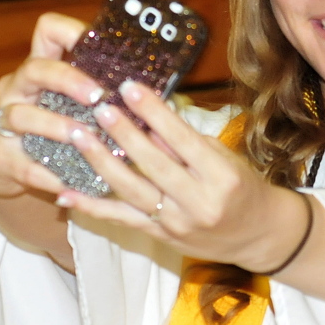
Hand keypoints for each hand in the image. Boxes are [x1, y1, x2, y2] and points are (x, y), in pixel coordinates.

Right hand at [0, 13, 105, 201]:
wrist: (21, 171)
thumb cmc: (69, 130)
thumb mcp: (86, 108)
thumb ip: (116, 98)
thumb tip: (164, 100)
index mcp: (46, 69)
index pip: (49, 32)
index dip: (70, 31)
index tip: (96, 44)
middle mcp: (19, 89)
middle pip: (35, 69)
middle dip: (68, 79)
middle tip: (96, 96)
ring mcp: (4, 122)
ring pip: (22, 115)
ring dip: (56, 126)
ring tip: (85, 136)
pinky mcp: (0, 157)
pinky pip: (22, 164)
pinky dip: (47, 174)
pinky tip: (69, 182)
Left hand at [56, 81, 313, 274]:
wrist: (258, 236)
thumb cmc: (244, 189)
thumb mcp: (226, 160)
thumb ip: (188, 143)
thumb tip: (150, 117)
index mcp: (221, 177)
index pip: (183, 140)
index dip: (155, 113)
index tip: (131, 87)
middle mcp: (199, 202)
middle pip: (154, 164)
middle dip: (124, 133)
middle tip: (99, 107)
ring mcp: (177, 223)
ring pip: (132, 190)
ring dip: (101, 162)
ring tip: (79, 136)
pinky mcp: (160, 237)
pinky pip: (120, 220)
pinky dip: (91, 207)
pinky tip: (66, 193)